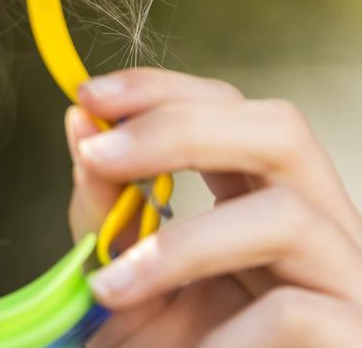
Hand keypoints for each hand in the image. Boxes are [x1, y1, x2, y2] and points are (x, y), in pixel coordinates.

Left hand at [65, 67, 361, 346]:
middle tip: (98, 154)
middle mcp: (321, 227)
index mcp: (264, 198)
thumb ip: (105, 207)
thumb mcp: (126, 277)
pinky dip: (226, 333)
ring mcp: (349, 283)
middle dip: (180, 128)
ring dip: (182, 244)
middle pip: (281, 130)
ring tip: (108, 289)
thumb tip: (77, 121)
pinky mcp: (353, 337)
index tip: (86, 95)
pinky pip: (298, 315)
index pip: (232, 108)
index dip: (162, 89)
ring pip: (289, 218)